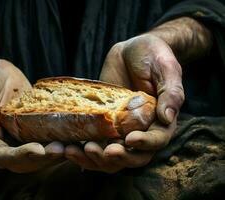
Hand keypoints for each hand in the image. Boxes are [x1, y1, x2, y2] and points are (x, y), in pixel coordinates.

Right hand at [0, 54, 64, 172]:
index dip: (18, 156)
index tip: (38, 150)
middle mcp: (1, 140)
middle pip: (23, 160)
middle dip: (43, 159)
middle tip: (62, 149)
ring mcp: (18, 133)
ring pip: (38, 152)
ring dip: (55, 153)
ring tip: (73, 145)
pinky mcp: (32, 124)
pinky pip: (46, 135)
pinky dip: (60, 137)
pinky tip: (75, 133)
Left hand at [65, 34, 183, 172]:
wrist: (131, 50)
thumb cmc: (154, 56)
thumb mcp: (166, 69)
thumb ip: (171, 92)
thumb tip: (167, 117)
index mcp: (160, 121)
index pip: (156, 141)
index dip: (144, 144)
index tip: (130, 139)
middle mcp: (140, 130)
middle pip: (131, 157)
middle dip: (116, 158)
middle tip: (98, 150)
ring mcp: (119, 129)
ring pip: (109, 156)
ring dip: (93, 159)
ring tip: (74, 151)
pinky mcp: (102, 124)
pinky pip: (93, 141)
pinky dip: (80, 149)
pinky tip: (66, 147)